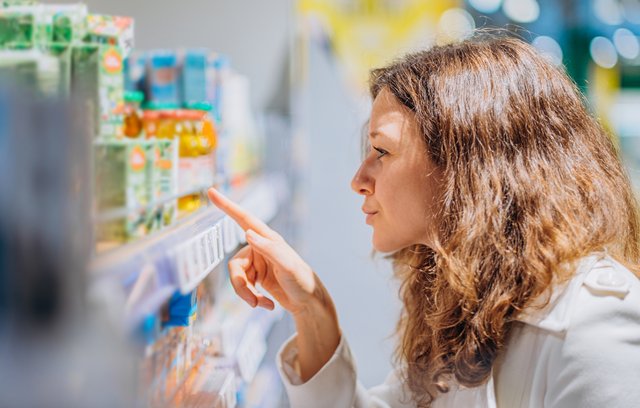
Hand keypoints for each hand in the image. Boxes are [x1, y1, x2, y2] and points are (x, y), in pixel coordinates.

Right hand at [207, 188, 321, 314]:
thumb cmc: (302, 281)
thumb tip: (247, 233)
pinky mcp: (257, 278)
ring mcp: (257, 264)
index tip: (212, 192)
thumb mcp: (287, 265)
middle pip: (235, 265)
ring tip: (261, 304)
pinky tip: (267, 305)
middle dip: (240, 285)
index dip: (227, 206)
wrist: (309, 303)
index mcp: (268, 239)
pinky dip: (253, 298)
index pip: (243, 219)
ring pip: (237, 278)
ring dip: (247, 294)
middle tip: (252, 301)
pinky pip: (244, 287)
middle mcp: (260, 248)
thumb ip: (268, 249)